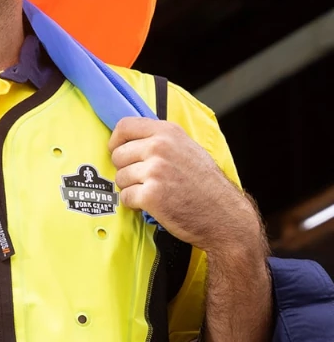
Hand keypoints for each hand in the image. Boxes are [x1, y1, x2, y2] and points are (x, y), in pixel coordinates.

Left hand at [108, 118, 259, 251]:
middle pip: (118, 154)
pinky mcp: (151, 195)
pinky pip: (125, 197)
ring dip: (131, 188)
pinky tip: (152, 204)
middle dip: (125, 169)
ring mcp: (155, 170)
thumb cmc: (206, 184)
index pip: (124, 126)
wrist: (224, 215)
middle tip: (143, 180)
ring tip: (153, 192)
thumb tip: (131, 138)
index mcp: (168, 132)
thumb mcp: (187, 148)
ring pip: (120, 177)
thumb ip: (161, 139)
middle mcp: (160, 147)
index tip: (119, 152)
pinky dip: (134, 204)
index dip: (117, 141)